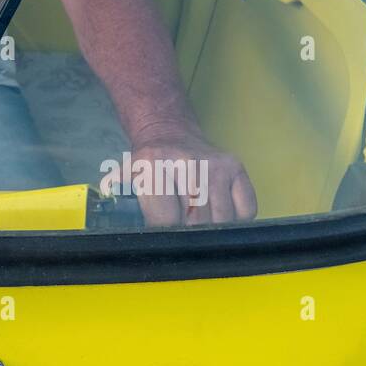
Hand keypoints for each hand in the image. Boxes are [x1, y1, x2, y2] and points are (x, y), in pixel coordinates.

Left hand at [105, 128, 257, 226]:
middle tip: (182, 228)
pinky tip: (219, 210)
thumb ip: (121, 201)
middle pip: (197, 222)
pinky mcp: (237, 166)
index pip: (167, 220)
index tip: (165, 235)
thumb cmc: (147, 163)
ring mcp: (216, 165)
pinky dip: (235, 218)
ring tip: (199, 220)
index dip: (166, 233)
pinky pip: (246, 209)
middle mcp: (187, 162)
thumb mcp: (126, 178)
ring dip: (213, 228)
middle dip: (189, 233)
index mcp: (153, 165)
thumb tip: (118, 229)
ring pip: (223, 219)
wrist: (169, 130)